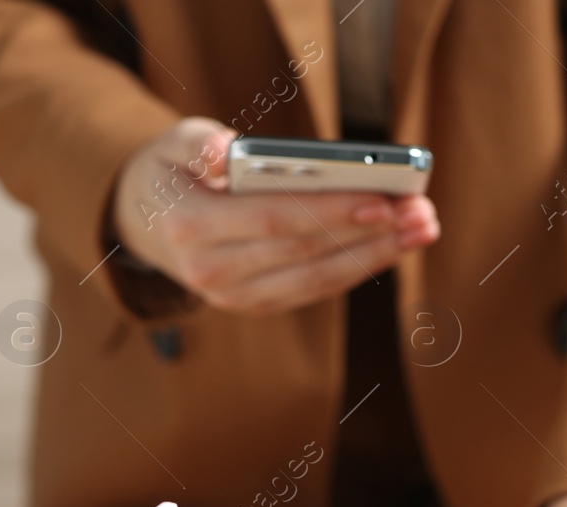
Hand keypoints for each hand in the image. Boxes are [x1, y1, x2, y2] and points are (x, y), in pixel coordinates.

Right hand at [110, 117, 438, 314]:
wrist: (146, 223)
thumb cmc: (172, 173)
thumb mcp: (173, 142)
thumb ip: (200, 144)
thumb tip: (227, 154)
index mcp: (191, 227)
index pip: (274, 221)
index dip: (331, 213)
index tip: (383, 199)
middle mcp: (211, 272)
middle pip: (304, 253)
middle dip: (369, 233)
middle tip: (421, 212)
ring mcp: (234, 296)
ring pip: (316, 280)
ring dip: (374, 256)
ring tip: (420, 230)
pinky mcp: (256, 304)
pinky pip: (313, 289)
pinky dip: (355, 268)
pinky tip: (392, 246)